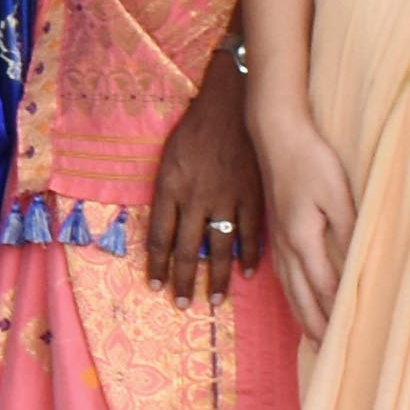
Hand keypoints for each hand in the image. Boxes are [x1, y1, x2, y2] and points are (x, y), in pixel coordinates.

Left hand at [143, 49, 263, 303]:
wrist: (230, 104)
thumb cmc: (194, 130)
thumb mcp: (167, 159)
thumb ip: (166, 194)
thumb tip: (167, 228)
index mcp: (169, 188)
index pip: (159, 238)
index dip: (158, 266)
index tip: (157, 286)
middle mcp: (195, 199)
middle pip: (186, 250)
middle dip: (183, 282)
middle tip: (183, 305)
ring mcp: (226, 198)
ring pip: (218, 248)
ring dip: (215, 278)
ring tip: (214, 300)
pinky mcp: (252, 194)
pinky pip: (250, 232)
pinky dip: (249, 255)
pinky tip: (247, 272)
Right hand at [250, 99, 355, 344]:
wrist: (275, 133)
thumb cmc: (311, 159)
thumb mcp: (338, 195)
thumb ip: (349, 232)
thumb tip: (360, 266)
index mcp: (303, 240)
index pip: (325, 288)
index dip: (338, 315)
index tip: (351, 341)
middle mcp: (287, 247)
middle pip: (302, 297)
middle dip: (317, 326)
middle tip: (331, 354)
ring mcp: (278, 239)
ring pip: (290, 288)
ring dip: (302, 315)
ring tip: (313, 337)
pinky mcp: (277, 230)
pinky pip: (283, 275)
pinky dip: (292, 296)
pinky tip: (296, 298)